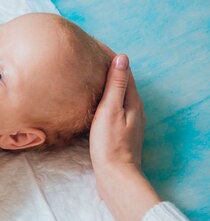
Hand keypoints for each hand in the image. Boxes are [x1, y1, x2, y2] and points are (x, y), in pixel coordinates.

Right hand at [89, 54, 145, 173]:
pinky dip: (102, 97)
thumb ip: (116, 85)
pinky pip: (112, 106)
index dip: (110, 56)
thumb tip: (121, 57)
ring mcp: (128, 120)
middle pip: (121, 81)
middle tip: (86, 57)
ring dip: (104, 83)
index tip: (92, 45)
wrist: (115, 176)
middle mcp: (134, 108)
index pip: (123, 70)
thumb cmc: (110, 143)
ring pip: (117, 94)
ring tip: (86, 74)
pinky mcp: (120, 130)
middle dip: (106, 67)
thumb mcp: (111, 110)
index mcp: (133, 101)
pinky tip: (91, 100)